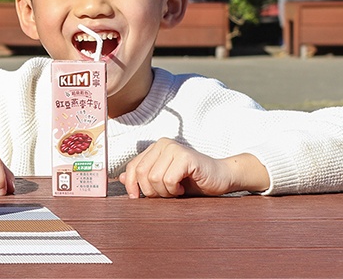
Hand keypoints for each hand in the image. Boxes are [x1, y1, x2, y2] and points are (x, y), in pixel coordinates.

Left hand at [119, 138, 269, 197]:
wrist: (221, 177)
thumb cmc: (192, 181)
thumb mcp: (164, 180)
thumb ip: (144, 177)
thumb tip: (121, 179)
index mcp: (155, 148)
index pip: (132, 166)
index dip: (131, 184)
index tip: (135, 198)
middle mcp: (162, 144)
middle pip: (141, 173)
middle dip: (151, 191)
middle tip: (166, 194)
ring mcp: (173, 148)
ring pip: (154, 178)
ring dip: (164, 192)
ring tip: (176, 190)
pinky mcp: (185, 157)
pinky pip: (168, 179)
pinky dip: (173, 189)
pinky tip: (182, 188)